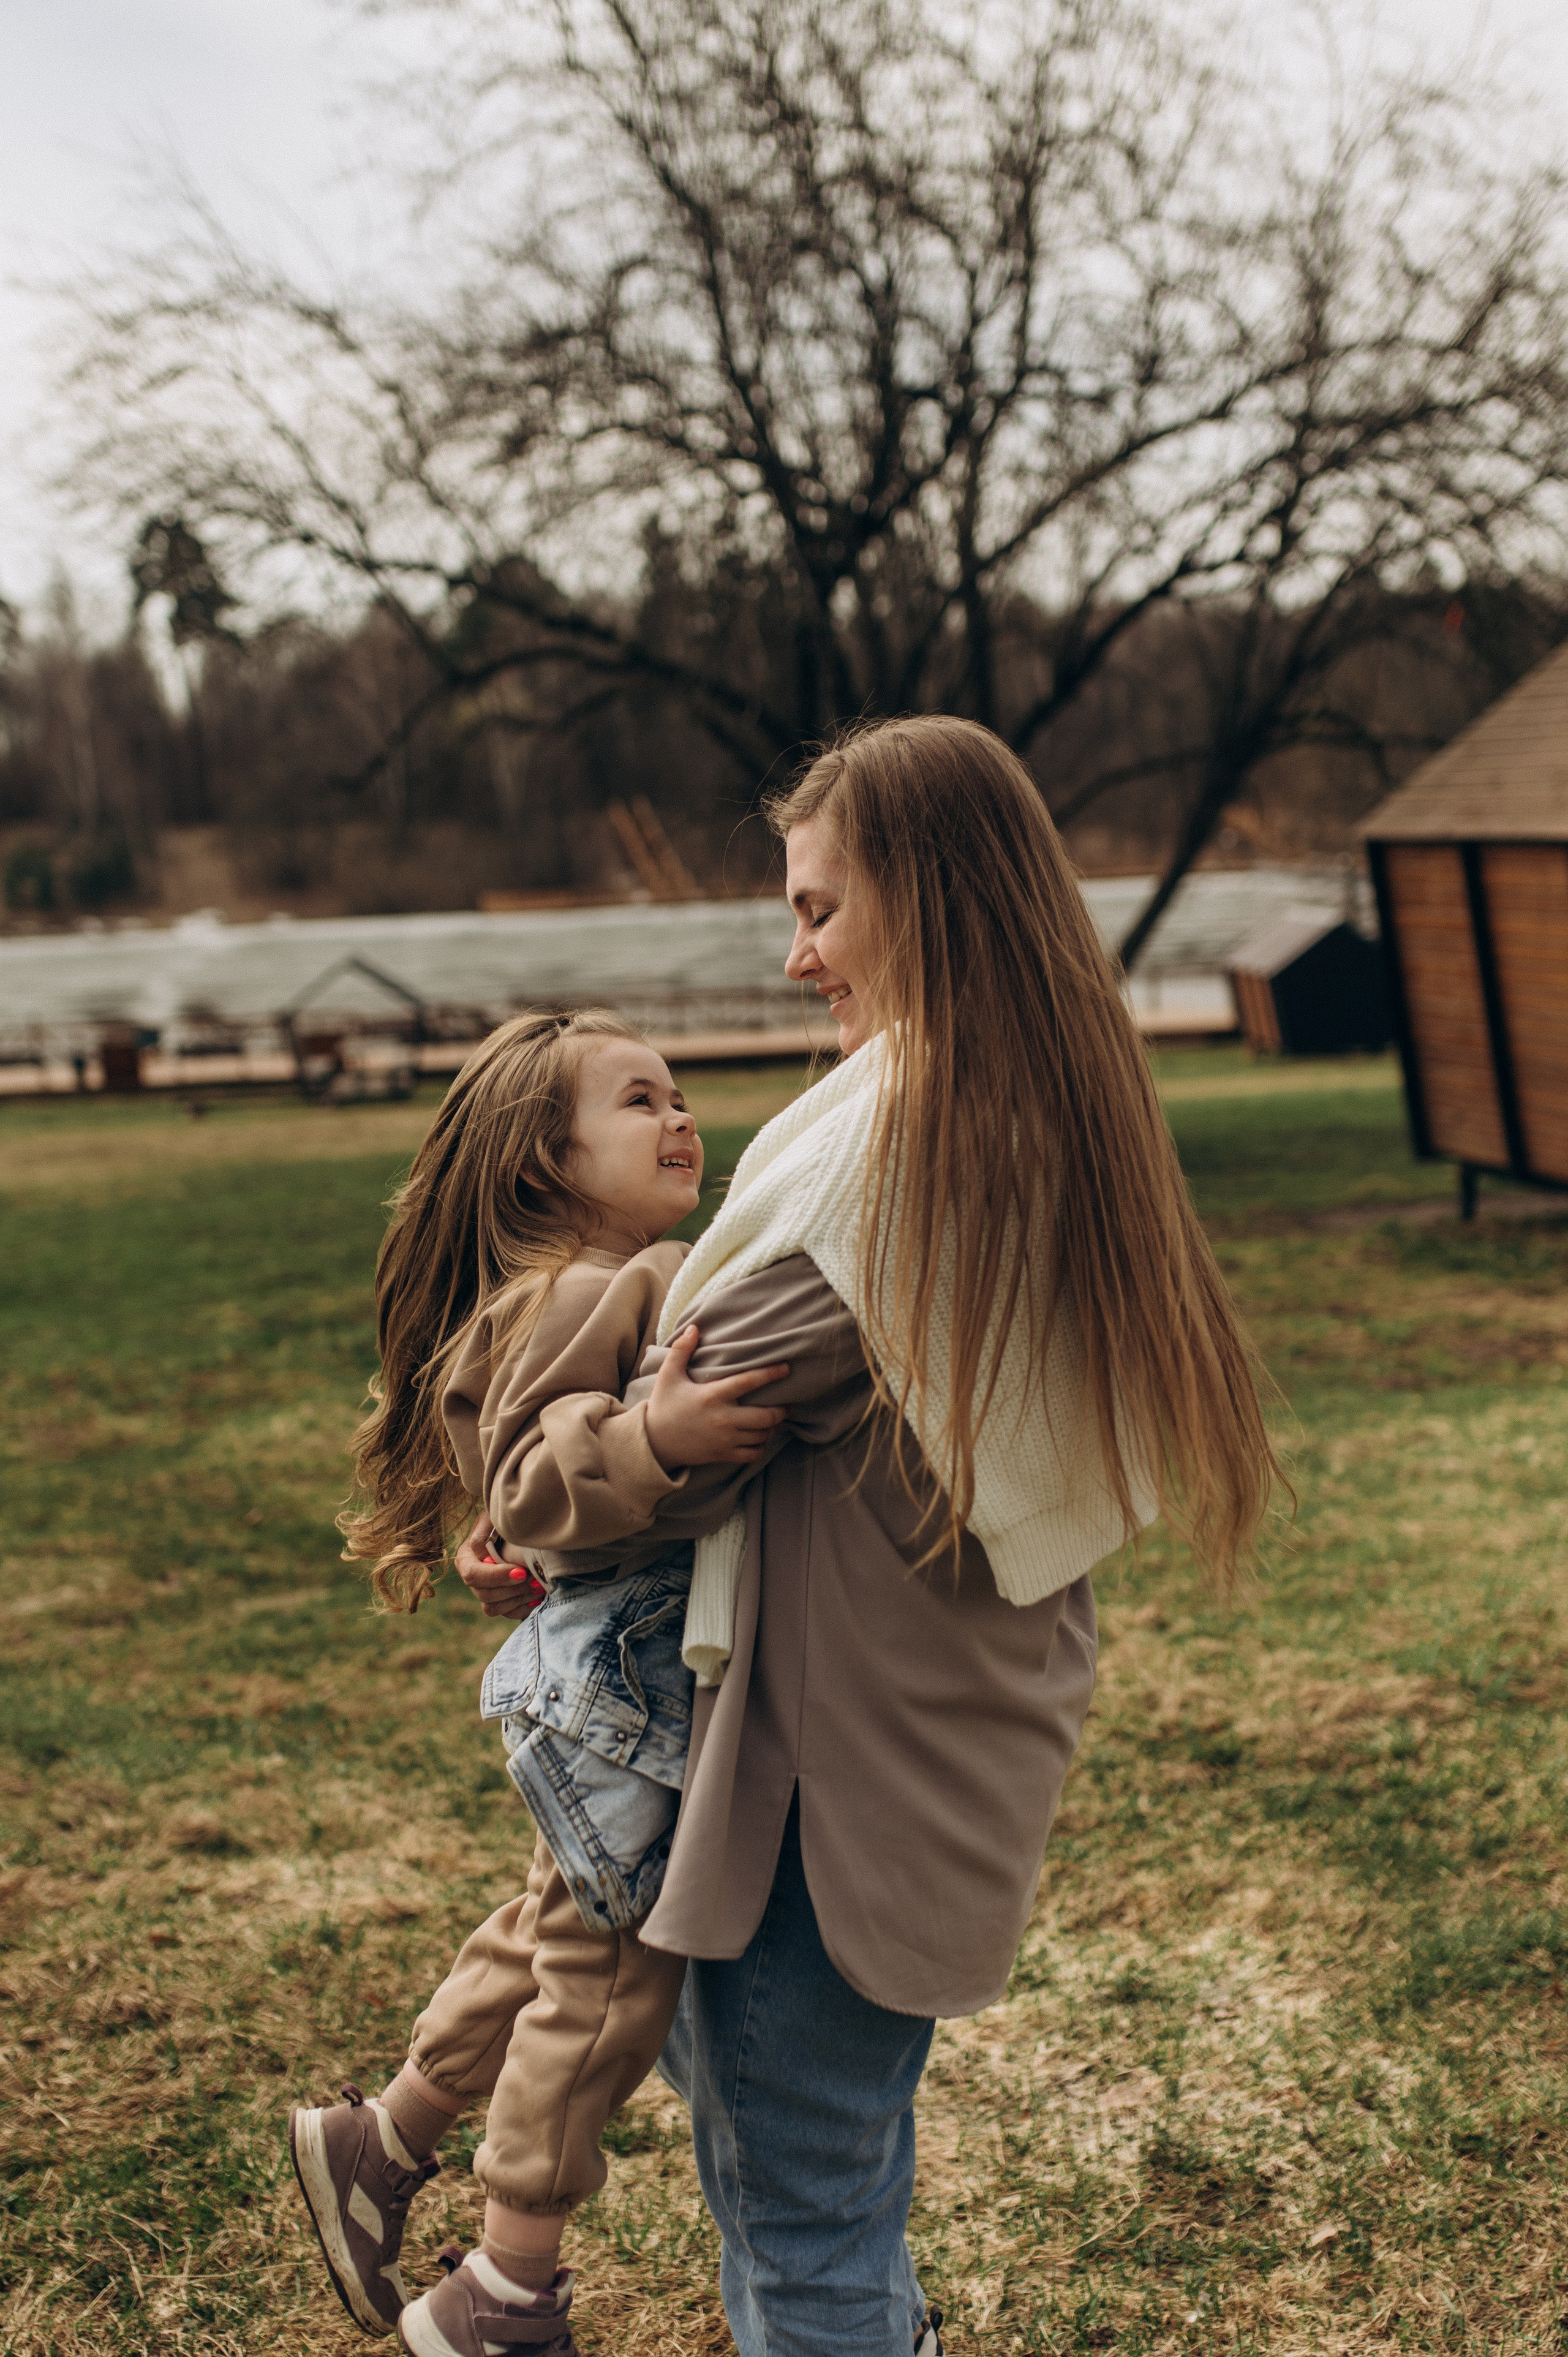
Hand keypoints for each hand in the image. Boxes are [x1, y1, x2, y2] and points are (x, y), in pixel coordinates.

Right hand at [454, 1512, 539, 1619]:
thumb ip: (483, 1532)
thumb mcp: (490, 1518)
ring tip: (539, 1587)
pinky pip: (506, 1613)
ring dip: (518, 1599)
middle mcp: (472, 1578)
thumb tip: (480, 1552)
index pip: (473, 1575)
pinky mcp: (499, 1601)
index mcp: (466, 1558)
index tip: (521, 1571)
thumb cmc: (501, 1522)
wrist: (516, 1533)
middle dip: (512, 1589)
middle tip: (535, 1580)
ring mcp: (484, 1592)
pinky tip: (538, 1598)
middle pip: (484, 1594)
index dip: (496, 1576)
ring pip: (493, 1607)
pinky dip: (523, 1608)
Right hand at [644, 1325, 789, 1471]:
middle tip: (789, 1403)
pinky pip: (753, 1454)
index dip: (770, 1374)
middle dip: (782, 1410)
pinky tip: (762, 1438)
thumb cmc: (663, 1406)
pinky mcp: (723, 1454)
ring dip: (773, 1427)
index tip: (786, 1368)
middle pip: (764, 1416)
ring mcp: (724, 1439)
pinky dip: (762, 1446)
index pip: (748, 1382)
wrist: (654, 1442)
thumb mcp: (668, 1375)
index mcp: (712, 1396)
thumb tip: (694, 1327)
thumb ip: (681, 1350)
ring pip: (762, 1435)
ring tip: (777, 1419)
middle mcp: (722, 1418)